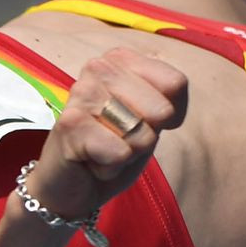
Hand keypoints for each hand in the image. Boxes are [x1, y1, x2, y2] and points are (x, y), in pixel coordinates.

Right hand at [22, 48, 188, 223]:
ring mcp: (82, 92)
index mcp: (120, 59)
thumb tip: (166, 109)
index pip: (176, 83)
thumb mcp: (150, 123)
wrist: (69, 187)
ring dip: (128, 154)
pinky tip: (91, 162)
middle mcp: (98, 67)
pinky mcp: (70, 123)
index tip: (144, 123)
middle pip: (161, 109)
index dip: (171, 116)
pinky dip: (111, 168)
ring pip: (141, 133)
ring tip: (104, 150)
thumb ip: (167, 102)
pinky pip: (120, 152)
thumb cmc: (112, 150)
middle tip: (118, 140)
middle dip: (147, 137)